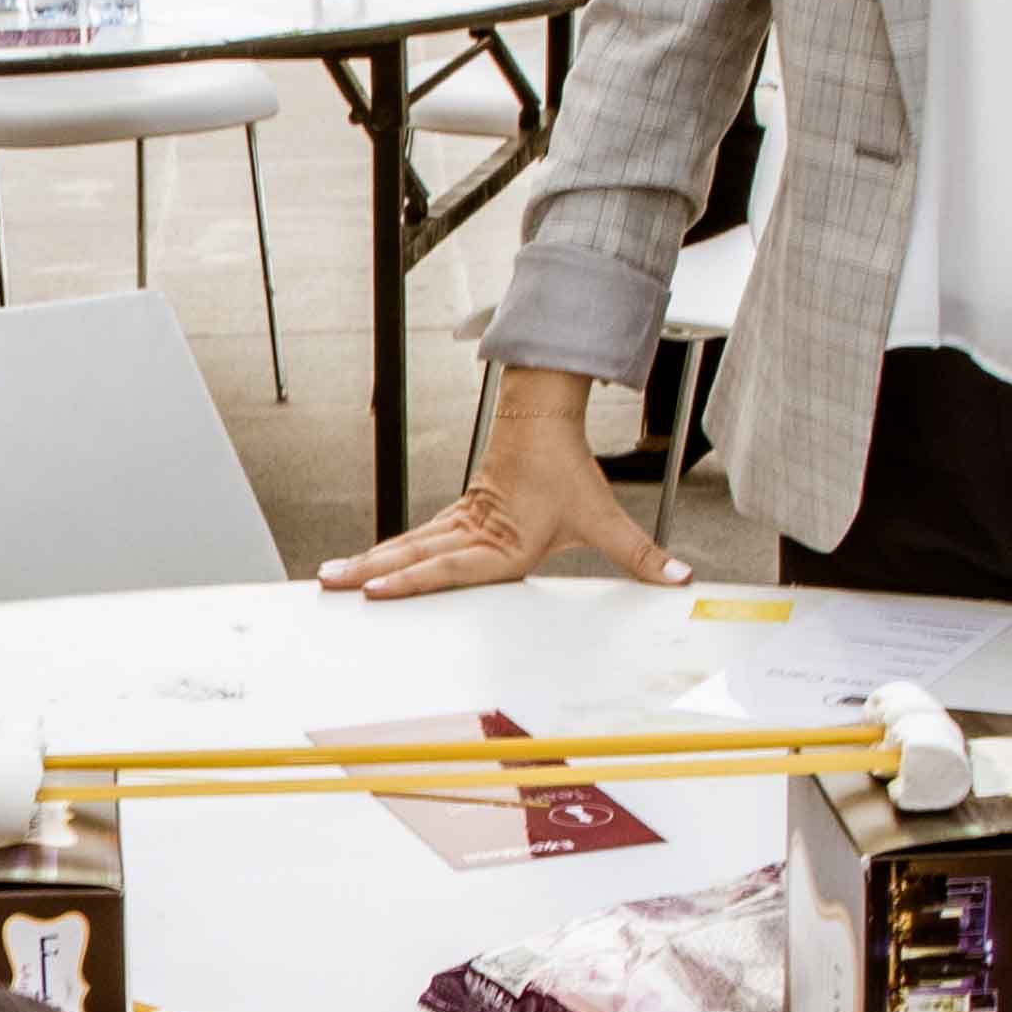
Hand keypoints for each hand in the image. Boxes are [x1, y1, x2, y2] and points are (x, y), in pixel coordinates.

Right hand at [315, 372, 692, 597]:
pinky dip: (385, 554)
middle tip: (330, 588)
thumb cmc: (567, 468)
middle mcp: (474, 535)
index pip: (449, 566)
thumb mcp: (605, 517)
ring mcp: (459, 525)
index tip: (376, 590)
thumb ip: (642, 555)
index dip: (412, 581)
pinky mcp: (456, 518)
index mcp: (502, 544)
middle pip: (412, 558)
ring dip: (367, 564)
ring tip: (330, 578)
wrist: (543, 421)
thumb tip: (681, 577)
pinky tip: (365, 565)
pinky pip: (413, 539)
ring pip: (405, 547)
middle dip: (369, 575)